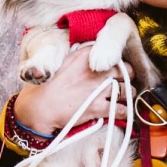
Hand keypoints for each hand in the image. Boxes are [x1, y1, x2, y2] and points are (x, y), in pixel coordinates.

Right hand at [13, 46, 132, 135]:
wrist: (39, 108)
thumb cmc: (44, 86)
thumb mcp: (60, 62)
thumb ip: (78, 57)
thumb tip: (90, 55)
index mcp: (85, 57)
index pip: (113, 54)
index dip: (118, 63)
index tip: (117, 69)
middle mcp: (95, 70)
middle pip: (126, 70)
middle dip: (128, 77)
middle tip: (124, 82)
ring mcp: (98, 89)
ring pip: (127, 90)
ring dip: (128, 94)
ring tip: (123, 97)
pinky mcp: (98, 108)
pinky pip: (122, 109)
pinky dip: (124, 111)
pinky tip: (122, 112)